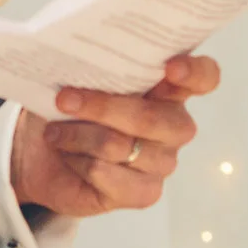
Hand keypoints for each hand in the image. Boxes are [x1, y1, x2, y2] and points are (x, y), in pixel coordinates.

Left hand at [10, 55, 220, 217]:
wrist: (43, 156)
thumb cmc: (67, 108)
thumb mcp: (78, 79)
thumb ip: (95, 68)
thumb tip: (81, 54)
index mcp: (168, 88)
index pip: (204, 77)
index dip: (195, 72)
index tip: (171, 68)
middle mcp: (174, 124)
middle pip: (152, 118)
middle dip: (103, 107)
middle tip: (64, 99)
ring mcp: (163, 161)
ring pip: (120, 146)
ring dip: (77, 136)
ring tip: (54, 132)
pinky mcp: (146, 193)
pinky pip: (108, 174)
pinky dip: (79, 162)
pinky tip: (68, 156)